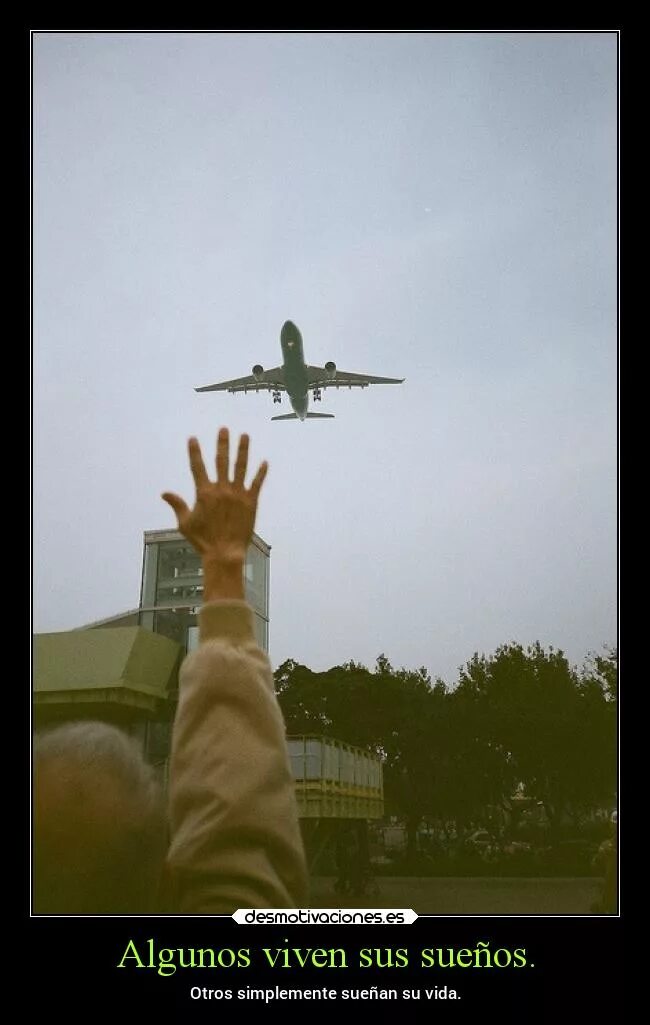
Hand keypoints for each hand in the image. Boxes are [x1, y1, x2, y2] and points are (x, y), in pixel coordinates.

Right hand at [162, 428, 267, 567]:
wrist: (224, 553)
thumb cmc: (202, 540)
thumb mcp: (184, 523)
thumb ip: (177, 504)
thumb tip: (164, 493)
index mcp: (204, 493)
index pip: (197, 467)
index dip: (194, 452)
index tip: (193, 439)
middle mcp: (221, 489)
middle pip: (221, 461)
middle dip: (222, 443)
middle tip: (224, 429)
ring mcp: (238, 494)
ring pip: (241, 467)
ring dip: (243, 450)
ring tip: (244, 435)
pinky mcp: (251, 502)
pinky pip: (257, 483)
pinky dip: (261, 472)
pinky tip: (265, 462)